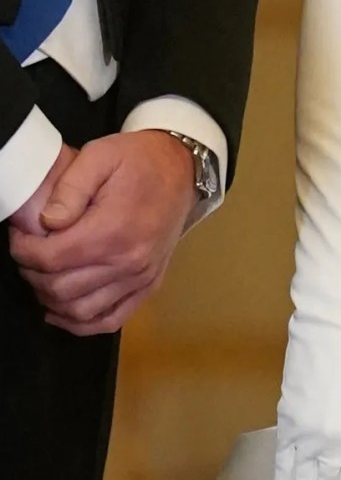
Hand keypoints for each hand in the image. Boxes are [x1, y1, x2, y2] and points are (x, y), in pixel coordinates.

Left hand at [8, 130, 195, 335]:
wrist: (183, 167)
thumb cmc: (139, 159)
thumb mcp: (101, 155)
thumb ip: (70, 188)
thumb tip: (47, 223)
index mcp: (114, 229)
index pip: (52, 258)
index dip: (24, 251)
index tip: (20, 236)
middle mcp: (129, 261)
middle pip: (61, 289)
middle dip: (33, 273)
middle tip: (28, 253)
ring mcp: (141, 278)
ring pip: (80, 311)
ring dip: (50, 299)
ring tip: (43, 276)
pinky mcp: (149, 285)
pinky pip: (110, 321)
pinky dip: (81, 324)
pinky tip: (61, 311)